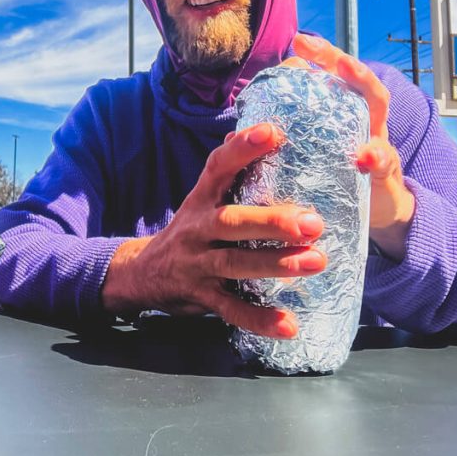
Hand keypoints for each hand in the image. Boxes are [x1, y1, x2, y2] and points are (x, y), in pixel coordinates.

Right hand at [100, 123, 327, 338]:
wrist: (140, 275)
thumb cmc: (188, 232)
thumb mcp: (200, 200)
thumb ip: (225, 174)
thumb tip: (251, 130)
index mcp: (200, 200)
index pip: (217, 167)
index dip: (242, 150)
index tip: (272, 132)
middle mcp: (196, 229)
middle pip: (231, 222)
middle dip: (271, 222)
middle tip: (313, 222)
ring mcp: (196, 265)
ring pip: (234, 264)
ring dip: (275, 264)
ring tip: (316, 261)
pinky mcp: (201, 297)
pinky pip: (231, 310)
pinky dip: (259, 319)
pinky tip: (289, 325)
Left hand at [289, 34, 414, 259]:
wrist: (376, 215)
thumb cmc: (335, 181)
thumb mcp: (310, 158)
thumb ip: (283, 142)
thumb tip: (235, 131)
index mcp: (341, 118)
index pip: (331, 79)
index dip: (319, 58)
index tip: (299, 42)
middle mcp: (363, 121)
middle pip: (353, 79)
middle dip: (339, 58)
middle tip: (316, 44)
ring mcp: (378, 141)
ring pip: (376, 105)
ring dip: (362, 83)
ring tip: (347, 67)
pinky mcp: (386, 174)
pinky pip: (383, 162)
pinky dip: (374, 157)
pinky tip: (362, 157)